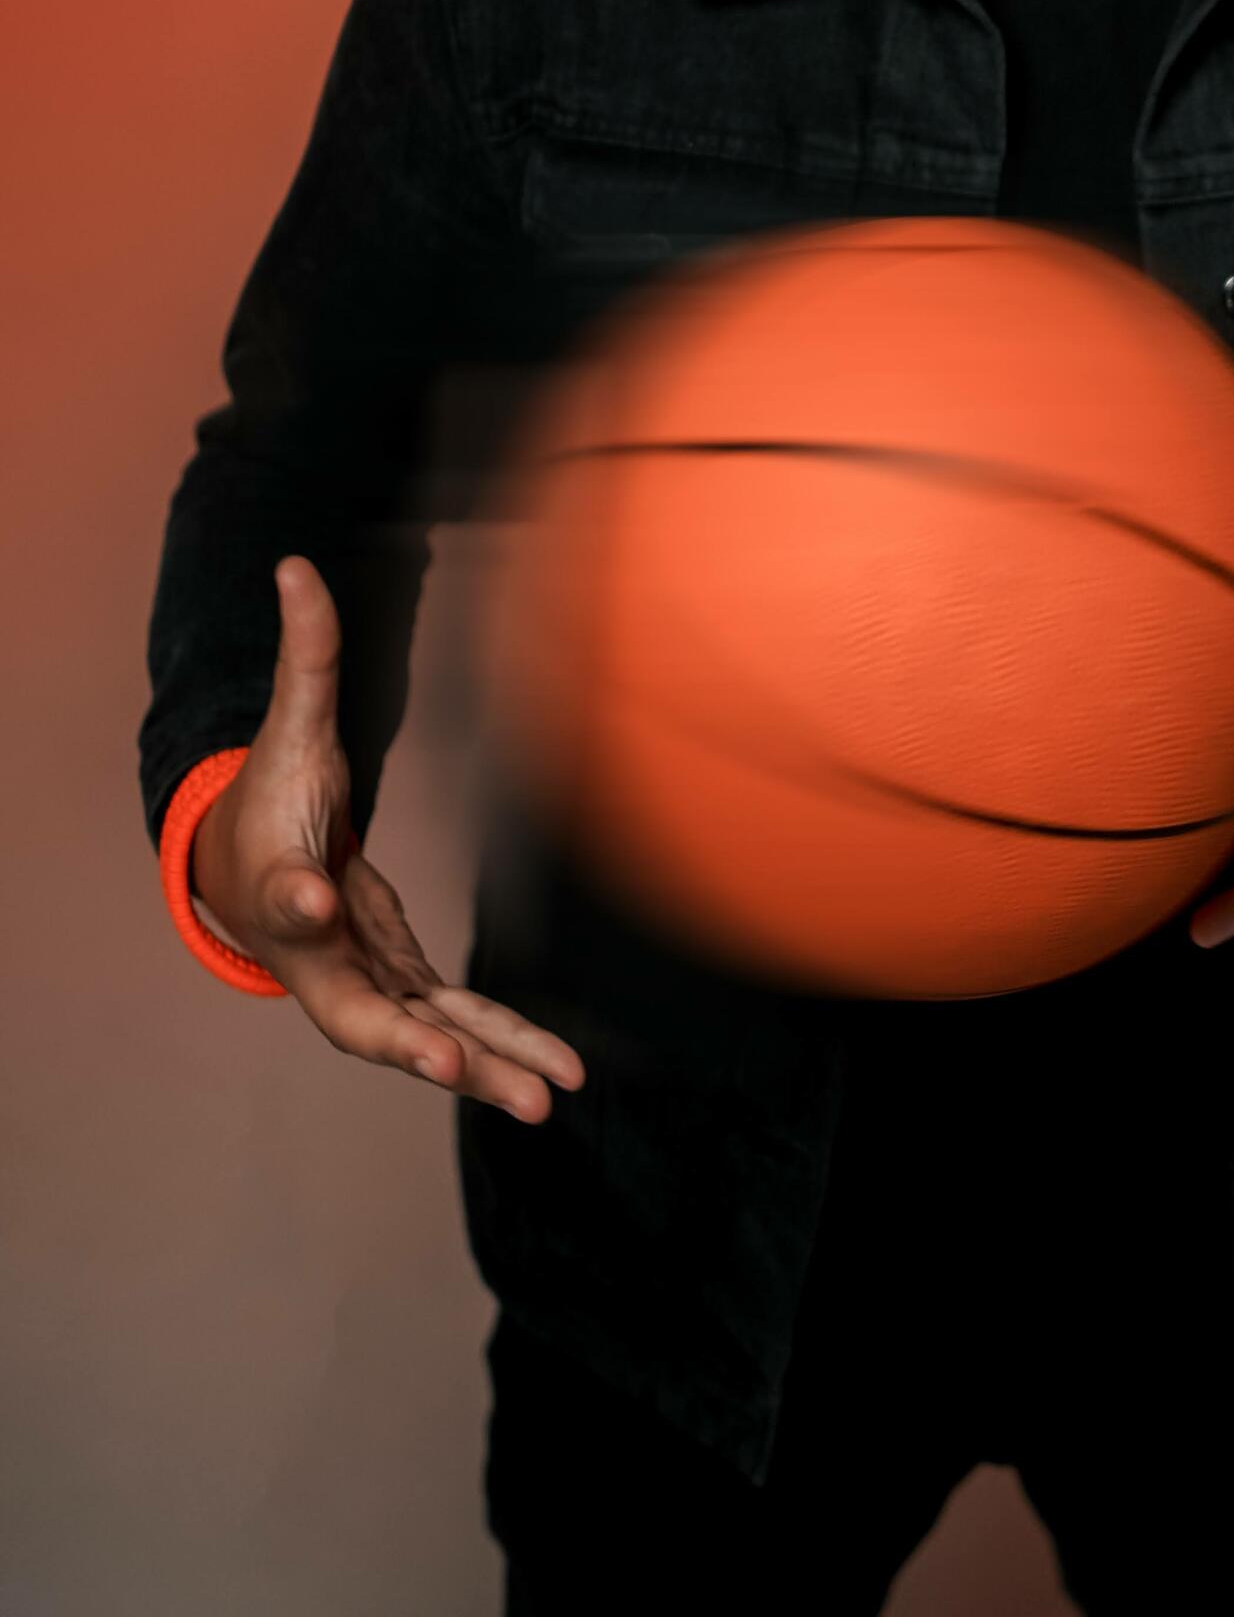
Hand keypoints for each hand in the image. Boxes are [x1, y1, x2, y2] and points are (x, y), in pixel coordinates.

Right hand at [190, 555, 586, 1120]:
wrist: (246, 865)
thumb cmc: (268, 796)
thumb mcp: (288, 724)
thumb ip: (304, 654)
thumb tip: (296, 565)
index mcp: (280, 887)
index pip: (285, 896)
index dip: (298, 897)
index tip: (315, 894)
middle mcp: (319, 956)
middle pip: (357, 1013)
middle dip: (406, 1046)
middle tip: (450, 1073)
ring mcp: (361, 981)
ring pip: (420, 1038)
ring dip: (480, 1070)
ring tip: (547, 1099)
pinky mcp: (398, 986)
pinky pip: (453, 1028)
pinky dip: (498, 1051)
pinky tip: (556, 1074)